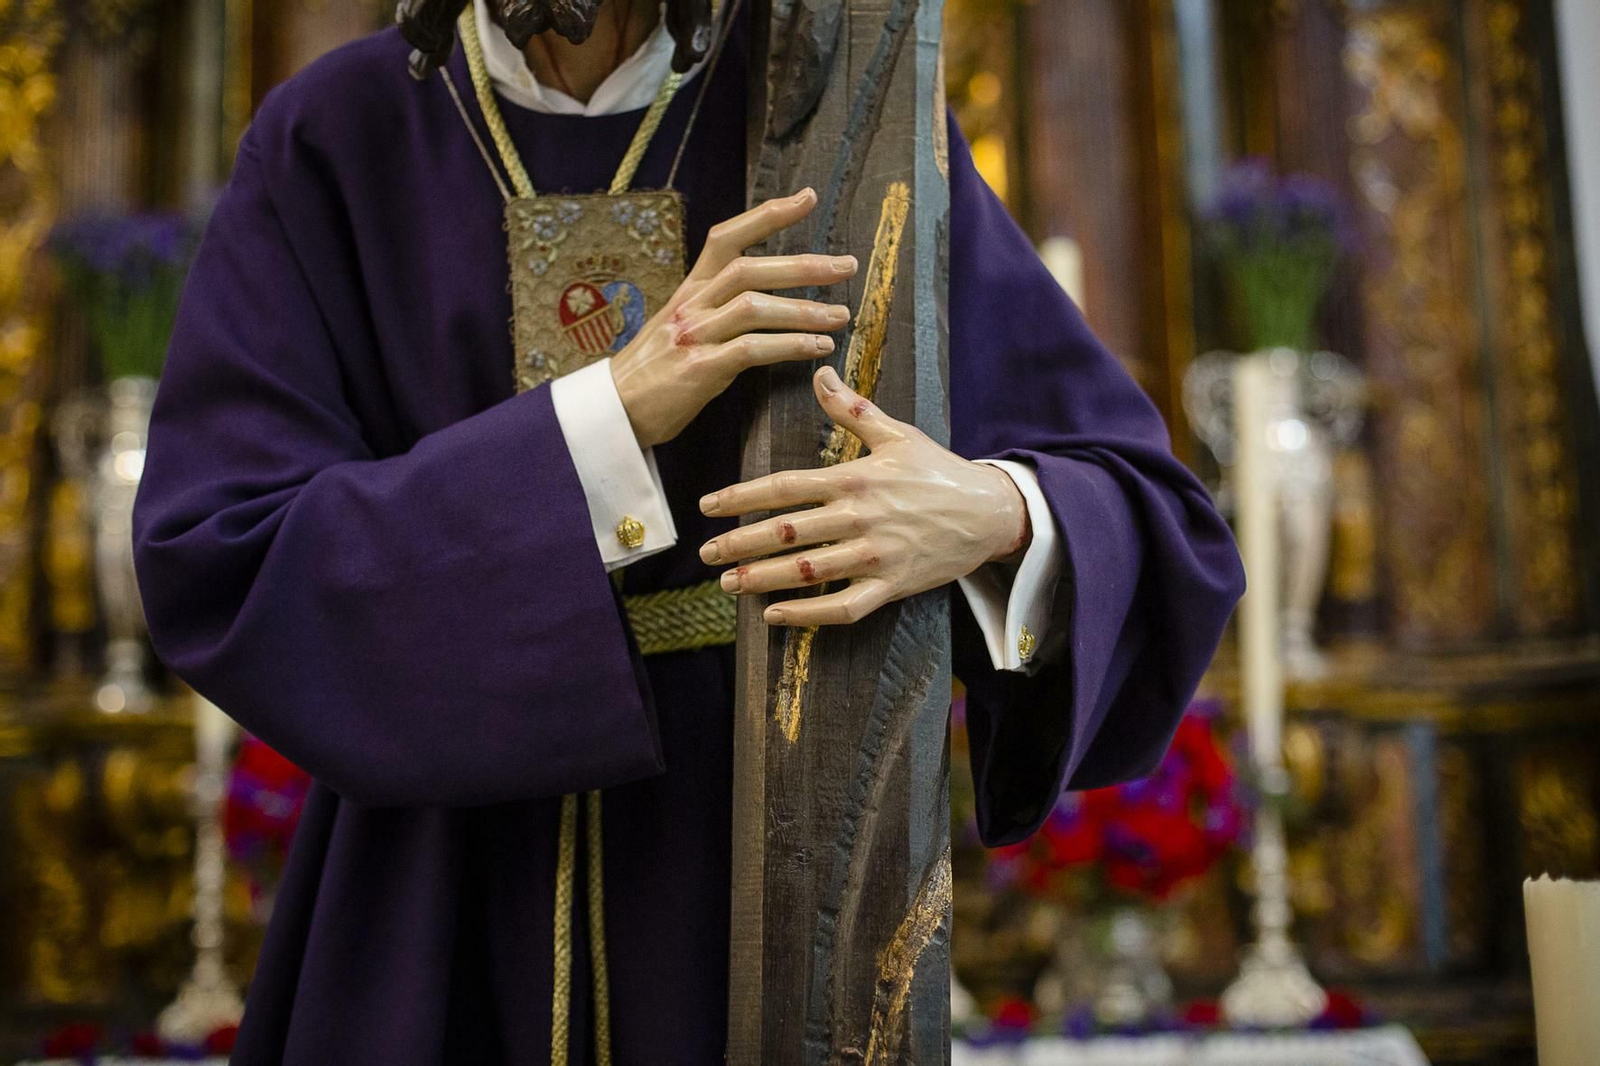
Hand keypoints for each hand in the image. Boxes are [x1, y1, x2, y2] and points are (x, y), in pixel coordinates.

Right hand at [610, 188, 857, 448]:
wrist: (614, 411)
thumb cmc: (654, 371)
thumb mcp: (680, 325)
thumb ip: (715, 306)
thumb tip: (759, 296)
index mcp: (690, 289)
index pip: (728, 238)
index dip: (767, 215)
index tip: (807, 198)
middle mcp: (691, 305)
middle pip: (750, 269)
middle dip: (803, 266)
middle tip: (846, 266)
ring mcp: (693, 335)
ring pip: (754, 308)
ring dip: (804, 310)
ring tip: (840, 316)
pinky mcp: (699, 369)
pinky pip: (751, 350)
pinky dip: (789, 346)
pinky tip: (817, 348)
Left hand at [698, 366, 1030, 625]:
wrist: (990, 512)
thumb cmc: (938, 471)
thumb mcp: (897, 433)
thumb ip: (852, 408)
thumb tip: (818, 372)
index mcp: (856, 479)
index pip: (785, 487)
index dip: (741, 497)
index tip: (708, 506)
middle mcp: (860, 518)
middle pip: (787, 533)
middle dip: (740, 544)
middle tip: (706, 554)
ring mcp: (875, 556)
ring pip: (808, 572)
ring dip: (763, 579)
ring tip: (729, 584)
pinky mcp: (891, 586)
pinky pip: (843, 606)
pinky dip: (808, 614)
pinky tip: (775, 614)